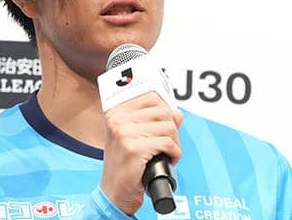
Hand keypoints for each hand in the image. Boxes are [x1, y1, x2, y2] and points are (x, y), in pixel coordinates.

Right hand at [99, 92, 183, 214]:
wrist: (114, 193)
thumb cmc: (124, 166)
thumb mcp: (135, 138)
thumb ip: (155, 122)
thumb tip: (177, 113)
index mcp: (116, 113)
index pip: (151, 98)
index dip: (165, 111)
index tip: (165, 124)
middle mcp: (118, 120)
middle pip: (163, 111)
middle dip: (172, 129)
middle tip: (166, 144)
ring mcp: (124, 133)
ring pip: (169, 127)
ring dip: (174, 143)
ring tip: (166, 153)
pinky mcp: (134, 149)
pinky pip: (168, 143)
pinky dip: (175, 154)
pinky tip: (167, 161)